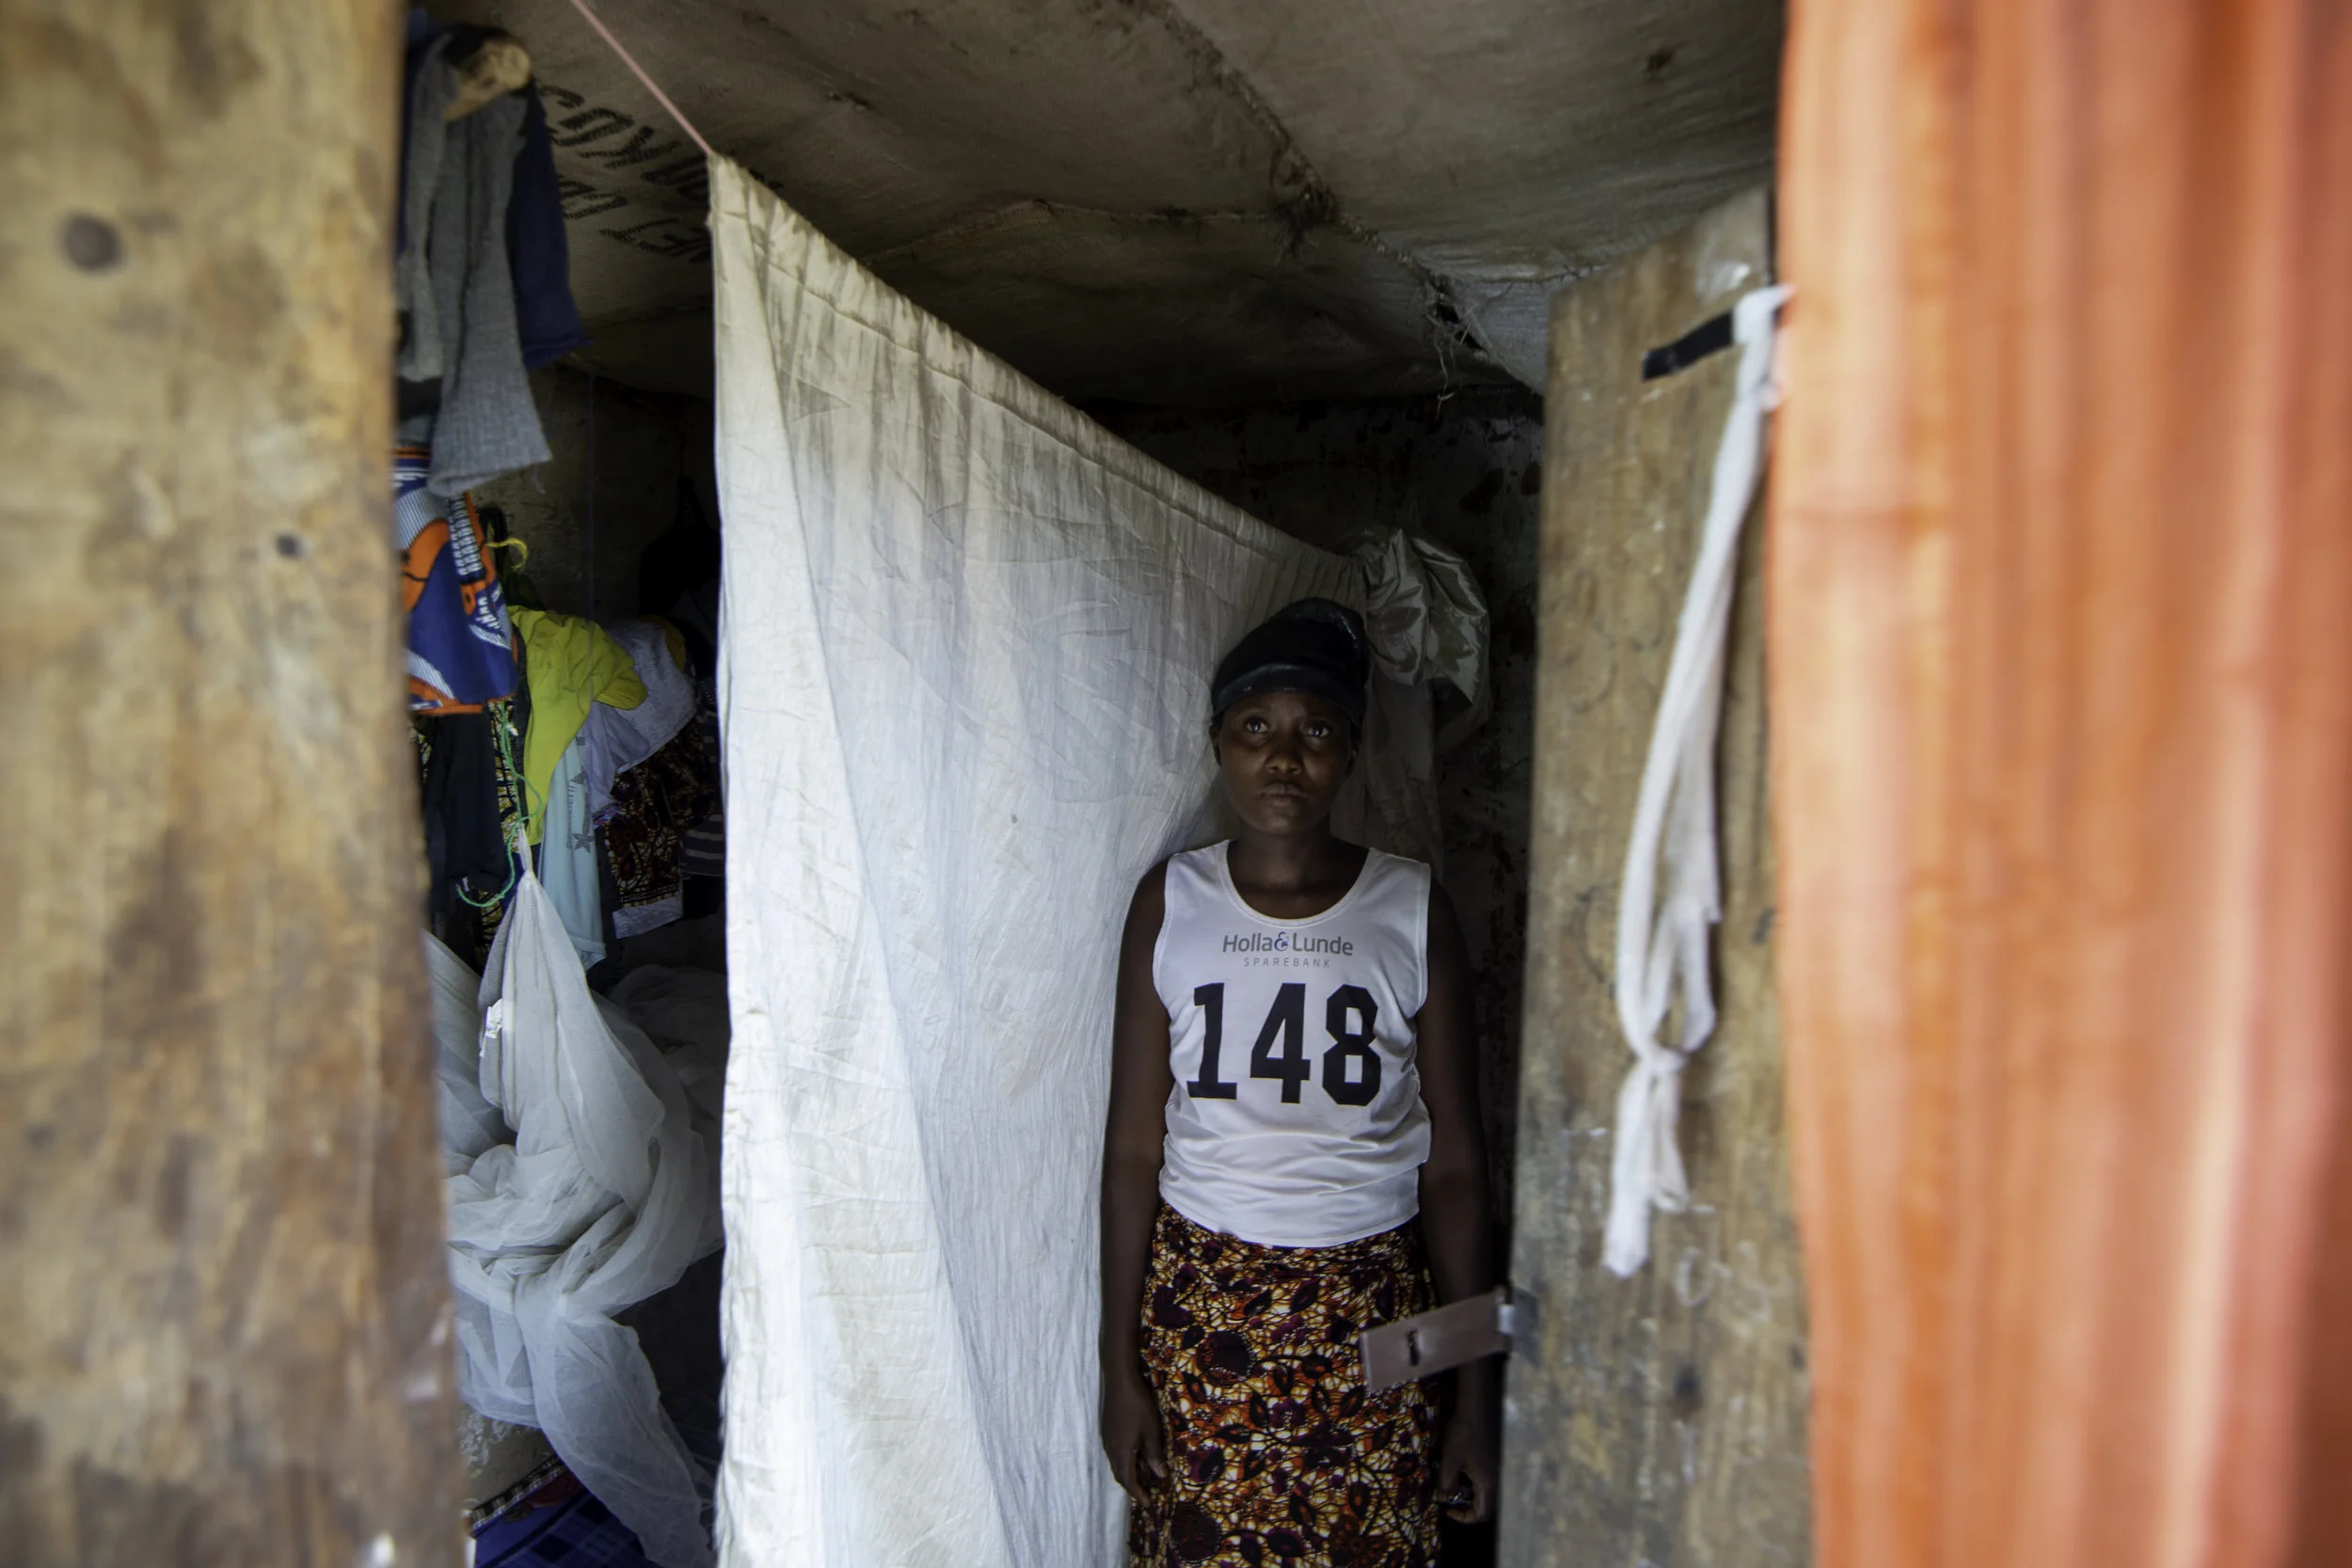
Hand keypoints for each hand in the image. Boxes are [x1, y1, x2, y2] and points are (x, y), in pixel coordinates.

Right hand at [1101, 1363, 1167, 1501]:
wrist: (1119, 1380)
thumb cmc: (1138, 1405)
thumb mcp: (1151, 1431)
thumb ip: (1154, 1454)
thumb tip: (1160, 1476)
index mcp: (1121, 1452)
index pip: (1128, 1480)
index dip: (1138, 1494)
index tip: (1149, 1504)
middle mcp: (1110, 1449)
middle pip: (1120, 1475)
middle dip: (1133, 1487)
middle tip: (1146, 1495)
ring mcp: (1107, 1439)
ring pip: (1117, 1464)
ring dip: (1130, 1473)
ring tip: (1145, 1478)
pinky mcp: (1108, 1430)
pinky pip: (1116, 1454)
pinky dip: (1126, 1461)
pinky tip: (1137, 1456)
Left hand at [1435, 1398, 1498, 1523]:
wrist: (1476, 1409)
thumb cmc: (1463, 1434)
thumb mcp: (1450, 1459)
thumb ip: (1446, 1482)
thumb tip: (1441, 1499)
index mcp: (1487, 1483)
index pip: (1481, 1514)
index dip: (1464, 1517)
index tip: (1448, 1508)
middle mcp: (1496, 1479)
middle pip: (1486, 1507)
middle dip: (1468, 1508)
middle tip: (1451, 1499)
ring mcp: (1497, 1470)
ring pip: (1486, 1493)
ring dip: (1471, 1495)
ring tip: (1454, 1484)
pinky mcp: (1495, 1460)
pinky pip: (1486, 1481)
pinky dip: (1474, 1483)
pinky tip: (1462, 1470)